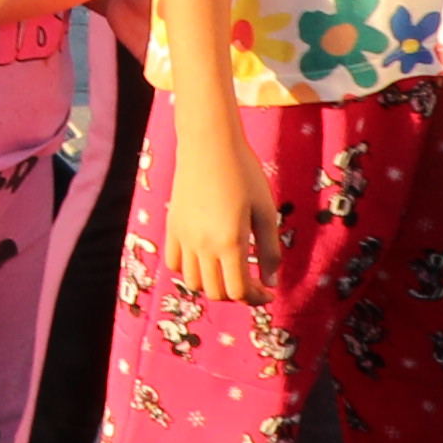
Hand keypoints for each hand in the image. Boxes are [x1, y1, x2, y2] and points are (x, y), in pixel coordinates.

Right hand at [156, 110, 270, 299]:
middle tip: (252, 283)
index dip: (256, 298)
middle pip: (216, 292)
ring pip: (194, 282)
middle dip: (237, 294)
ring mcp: (184, 237)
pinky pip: (174, 262)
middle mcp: (203, 245)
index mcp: (230, 242)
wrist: (209, 145)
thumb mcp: (265, 212)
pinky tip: (206, 259)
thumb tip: (271, 283)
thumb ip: (269, 251)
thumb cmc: (244, 174)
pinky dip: (190, 270)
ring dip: (213, 285)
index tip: (268, 292)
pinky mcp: (172, 227)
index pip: (239, 290)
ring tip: (228, 272)